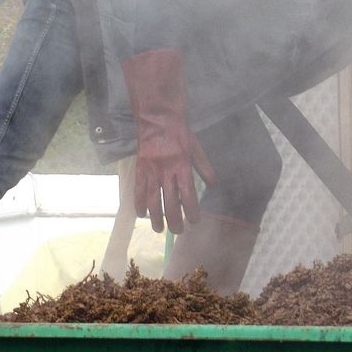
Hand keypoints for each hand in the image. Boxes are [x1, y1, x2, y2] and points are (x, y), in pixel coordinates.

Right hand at [123, 49, 216, 233]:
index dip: (191, 210)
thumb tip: (214, 185)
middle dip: (174, 220)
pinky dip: (139, 204)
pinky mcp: (139, 169)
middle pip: (170, 202)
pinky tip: (142, 215)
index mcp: (183, 166)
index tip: (195, 221)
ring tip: (159, 230)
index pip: (188, 194)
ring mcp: (151, 171)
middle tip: (178, 231)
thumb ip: (204, 167)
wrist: (157, 119)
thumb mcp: (197, 148)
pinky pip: (138, 190)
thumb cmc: (180, 133)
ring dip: (156, 218)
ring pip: (152, 200)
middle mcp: (166, 171)